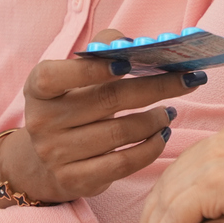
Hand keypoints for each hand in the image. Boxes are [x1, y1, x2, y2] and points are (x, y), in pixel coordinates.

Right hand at [2, 30, 204, 203]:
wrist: (45, 162)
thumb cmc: (71, 106)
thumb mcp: (74, 76)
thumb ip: (100, 51)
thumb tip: (132, 42)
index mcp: (38, 89)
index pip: (55, 76)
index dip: (91, 69)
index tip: (129, 62)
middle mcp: (41, 122)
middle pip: (107, 100)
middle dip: (155, 87)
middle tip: (185, 80)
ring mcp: (55, 154)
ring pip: (120, 133)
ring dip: (155, 120)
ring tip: (169, 112)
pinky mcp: (74, 180)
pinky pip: (122, 164)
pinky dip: (150, 149)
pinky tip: (161, 136)